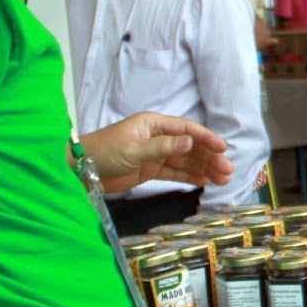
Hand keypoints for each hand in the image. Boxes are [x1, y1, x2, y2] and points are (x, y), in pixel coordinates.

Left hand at [80, 112, 231, 194]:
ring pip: (185, 161)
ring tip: (222, 180)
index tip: (223, 150)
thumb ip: (164, 146)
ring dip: (204, 169)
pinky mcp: (149, 170)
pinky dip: (189, 176)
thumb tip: (191, 142)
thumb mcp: (134, 149)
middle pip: (190, 147)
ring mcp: (154, 154)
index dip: (206, 139)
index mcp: (154, 124)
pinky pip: (174, 172)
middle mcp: (158, 137)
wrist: (79, 169)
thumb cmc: (104, 152)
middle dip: (209, 158)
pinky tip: (204, 182)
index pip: (187, 130)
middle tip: (227, 171)